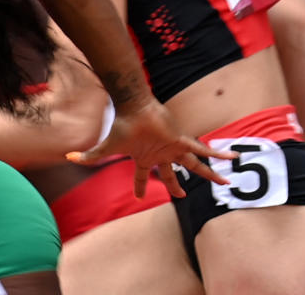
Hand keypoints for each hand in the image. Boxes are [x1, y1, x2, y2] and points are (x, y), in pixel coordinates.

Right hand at [66, 99, 235, 197]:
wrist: (133, 107)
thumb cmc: (122, 126)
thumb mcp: (106, 147)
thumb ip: (89, 155)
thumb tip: (69, 156)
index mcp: (144, 157)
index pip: (143, 176)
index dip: (142, 187)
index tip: (141, 198)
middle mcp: (161, 153)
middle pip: (172, 173)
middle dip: (176, 185)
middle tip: (181, 194)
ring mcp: (173, 148)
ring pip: (195, 165)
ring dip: (210, 174)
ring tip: (224, 183)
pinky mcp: (183, 140)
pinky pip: (204, 149)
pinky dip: (219, 154)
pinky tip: (234, 158)